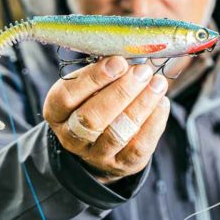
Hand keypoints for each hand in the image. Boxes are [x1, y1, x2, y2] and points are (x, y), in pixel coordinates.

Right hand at [43, 56, 169, 183]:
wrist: (101, 147)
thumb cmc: (96, 102)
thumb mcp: (88, 87)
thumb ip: (103, 72)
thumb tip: (129, 55)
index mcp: (57, 112)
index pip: (67, 96)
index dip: (94, 78)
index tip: (119, 62)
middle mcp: (71, 137)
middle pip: (92, 118)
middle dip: (121, 92)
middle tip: (142, 71)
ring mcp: (96, 155)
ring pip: (117, 133)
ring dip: (141, 105)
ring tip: (158, 83)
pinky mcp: (122, 164)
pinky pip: (138, 146)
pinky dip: (153, 122)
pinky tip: (162, 102)